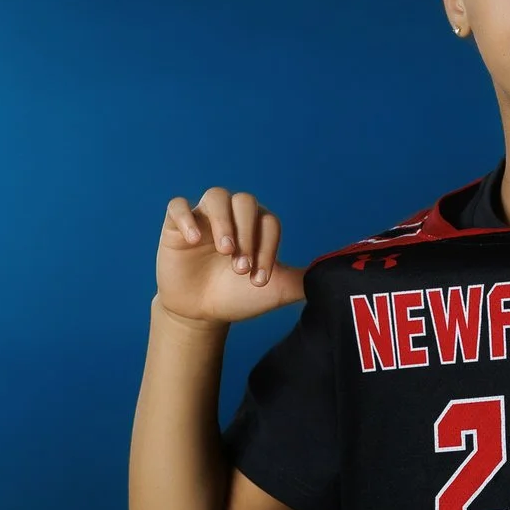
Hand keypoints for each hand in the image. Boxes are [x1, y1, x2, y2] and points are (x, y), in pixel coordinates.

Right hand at [154, 186, 305, 325]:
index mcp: (257, 227)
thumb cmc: (238, 296)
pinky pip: (178, 206)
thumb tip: (332, 274)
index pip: (269, 222)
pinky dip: (186, 217)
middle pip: (245, 202)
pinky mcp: (176, 225)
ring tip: (225, 251)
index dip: (268, 247)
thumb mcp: (275, 291)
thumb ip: (302, 280)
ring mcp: (204, 218)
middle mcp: (233, 216)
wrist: (201, 313)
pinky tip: (193, 240)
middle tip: (241, 268)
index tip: (260, 279)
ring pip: (216, 196)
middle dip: (247, 234)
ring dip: (224, 222)